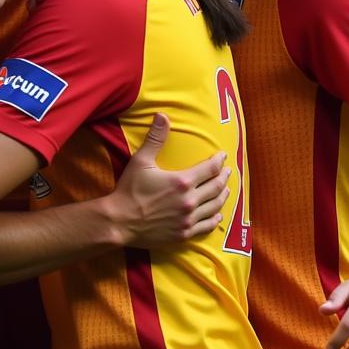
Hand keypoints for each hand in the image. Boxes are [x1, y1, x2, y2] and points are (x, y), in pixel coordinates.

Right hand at [106, 113, 228, 247]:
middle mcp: (190, 201)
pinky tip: (218, 214)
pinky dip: (215, 218)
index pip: (209, 169)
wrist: (120, 222)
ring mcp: (188, 219)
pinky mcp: (184, 234)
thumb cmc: (130, 190)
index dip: (219, 161)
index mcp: (182, 181)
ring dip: (223, 196)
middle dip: (224, 177)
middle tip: (228, 171)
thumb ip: (155, 138)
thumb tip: (162, 115)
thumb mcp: (141, 161)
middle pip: (216, 187)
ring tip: (227, 189)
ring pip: (214, 206)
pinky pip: (207, 226)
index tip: (223, 156)